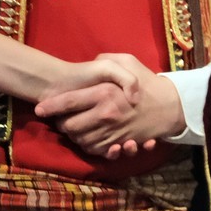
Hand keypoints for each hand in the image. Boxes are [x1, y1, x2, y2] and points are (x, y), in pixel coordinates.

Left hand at [36, 54, 180, 159]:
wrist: (171, 107)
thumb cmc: (148, 83)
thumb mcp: (129, 62)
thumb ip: (107, 59)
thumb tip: (92, 61)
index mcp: (105, 93)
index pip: (70, 101)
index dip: (51, 106)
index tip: (40, 108)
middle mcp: (106, 115)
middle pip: (70, 127)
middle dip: (62, 124)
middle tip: (62, 118)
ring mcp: (113, 133)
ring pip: (80, 141)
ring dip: (74, 136)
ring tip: (74, 127)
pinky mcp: (119, 144)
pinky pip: (96, 151)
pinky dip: (89, 146)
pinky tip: (89, 137)